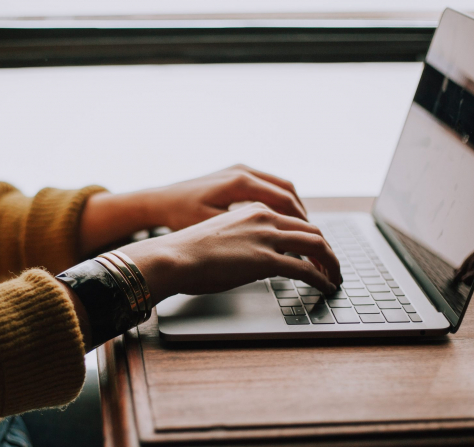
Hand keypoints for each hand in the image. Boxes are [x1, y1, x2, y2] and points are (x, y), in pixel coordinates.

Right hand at [119, 202, 340, 304]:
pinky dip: (321, 278)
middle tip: (333, 266)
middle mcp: (265, 218)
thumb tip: (258, 260)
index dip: (311, 238)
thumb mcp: (223, 236)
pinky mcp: (265, 259)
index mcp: (254, 210)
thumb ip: (246, 241)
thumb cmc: (188, 252)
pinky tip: (325, 287)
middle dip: (328, 250)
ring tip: (335, 278)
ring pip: (316, 245)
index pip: (295, 221)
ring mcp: (266, 237)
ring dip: (331, 263)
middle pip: (312, 230)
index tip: (317, 252)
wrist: (173, 256)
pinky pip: (306, 269)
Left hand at [145, 164, 306, 230]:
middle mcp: (243, 171)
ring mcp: (240, 170)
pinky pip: (268, 186)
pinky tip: (281, 220)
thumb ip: (245, 235)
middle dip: (303, 217)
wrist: (159, 201)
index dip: (301, 224)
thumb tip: (276, 249)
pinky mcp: (235, 174)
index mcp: (240, 183)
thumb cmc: (180, 217)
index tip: (312, 242)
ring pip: (281, 187)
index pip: (285, 202)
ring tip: (302, 231)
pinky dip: (280, 202)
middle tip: (313, 239)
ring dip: (294, 208)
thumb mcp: (213, 229)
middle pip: (288, 192)